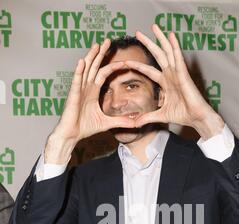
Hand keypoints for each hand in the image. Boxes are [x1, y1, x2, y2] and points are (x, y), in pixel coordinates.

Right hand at [45, 40, 135, 162]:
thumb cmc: (85, 128)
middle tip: (108, 41)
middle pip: (94, 66)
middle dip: (101, 54)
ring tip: (97, 45)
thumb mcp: (107, 123)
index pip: (104, 74)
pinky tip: (82, 62)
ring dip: (91, 57)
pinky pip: (76, 81)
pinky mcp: (73, 95)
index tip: (124, 61)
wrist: (71, 135)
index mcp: (93, 91)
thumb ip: (120, 121)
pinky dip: (79, 71)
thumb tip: (135, 123)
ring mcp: (79, 90)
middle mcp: (86, 87)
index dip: (113, 67)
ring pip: (86, 69)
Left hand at [126, 24, 223, 138]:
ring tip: (154, 27)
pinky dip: (174, 46)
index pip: (148, 71)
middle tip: (137, 32)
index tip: (125, 61)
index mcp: (165, 82)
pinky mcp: (184, 74)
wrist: (196, 118)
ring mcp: (177, 72)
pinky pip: (178, 57)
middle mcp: (170, 74)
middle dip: (148, 43)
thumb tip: (134, 124)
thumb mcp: (160, 116)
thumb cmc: (183, 115)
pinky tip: (171, 35)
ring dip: (161, 39)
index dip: (137, 65)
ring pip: (167, 51)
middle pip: (157, 55)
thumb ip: (147, 117)